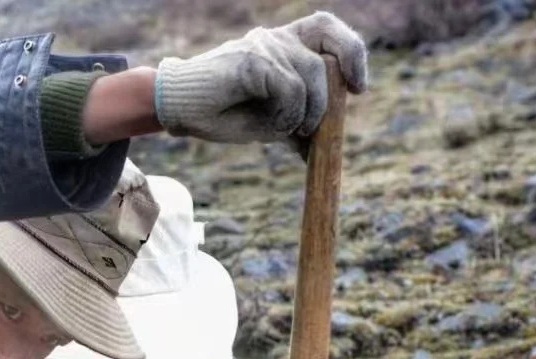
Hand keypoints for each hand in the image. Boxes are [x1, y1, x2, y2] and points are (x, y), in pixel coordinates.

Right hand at [155, 11, 368, 145]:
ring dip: (310, 109)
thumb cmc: (218, 114)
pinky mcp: (252, 62)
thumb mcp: (266, 120)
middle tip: (354, 93)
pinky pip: (290, 88)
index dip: (350, 52)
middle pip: (327, 35)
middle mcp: (274, 38)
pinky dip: (289, 113)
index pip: (326, 31)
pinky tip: (273, 126)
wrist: (178, 112)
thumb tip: (316, 150)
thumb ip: (293, 123)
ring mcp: (263, 46)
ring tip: (290, 129)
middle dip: (349, 64)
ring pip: (312, 72)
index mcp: (280, 45)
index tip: (357, 87)